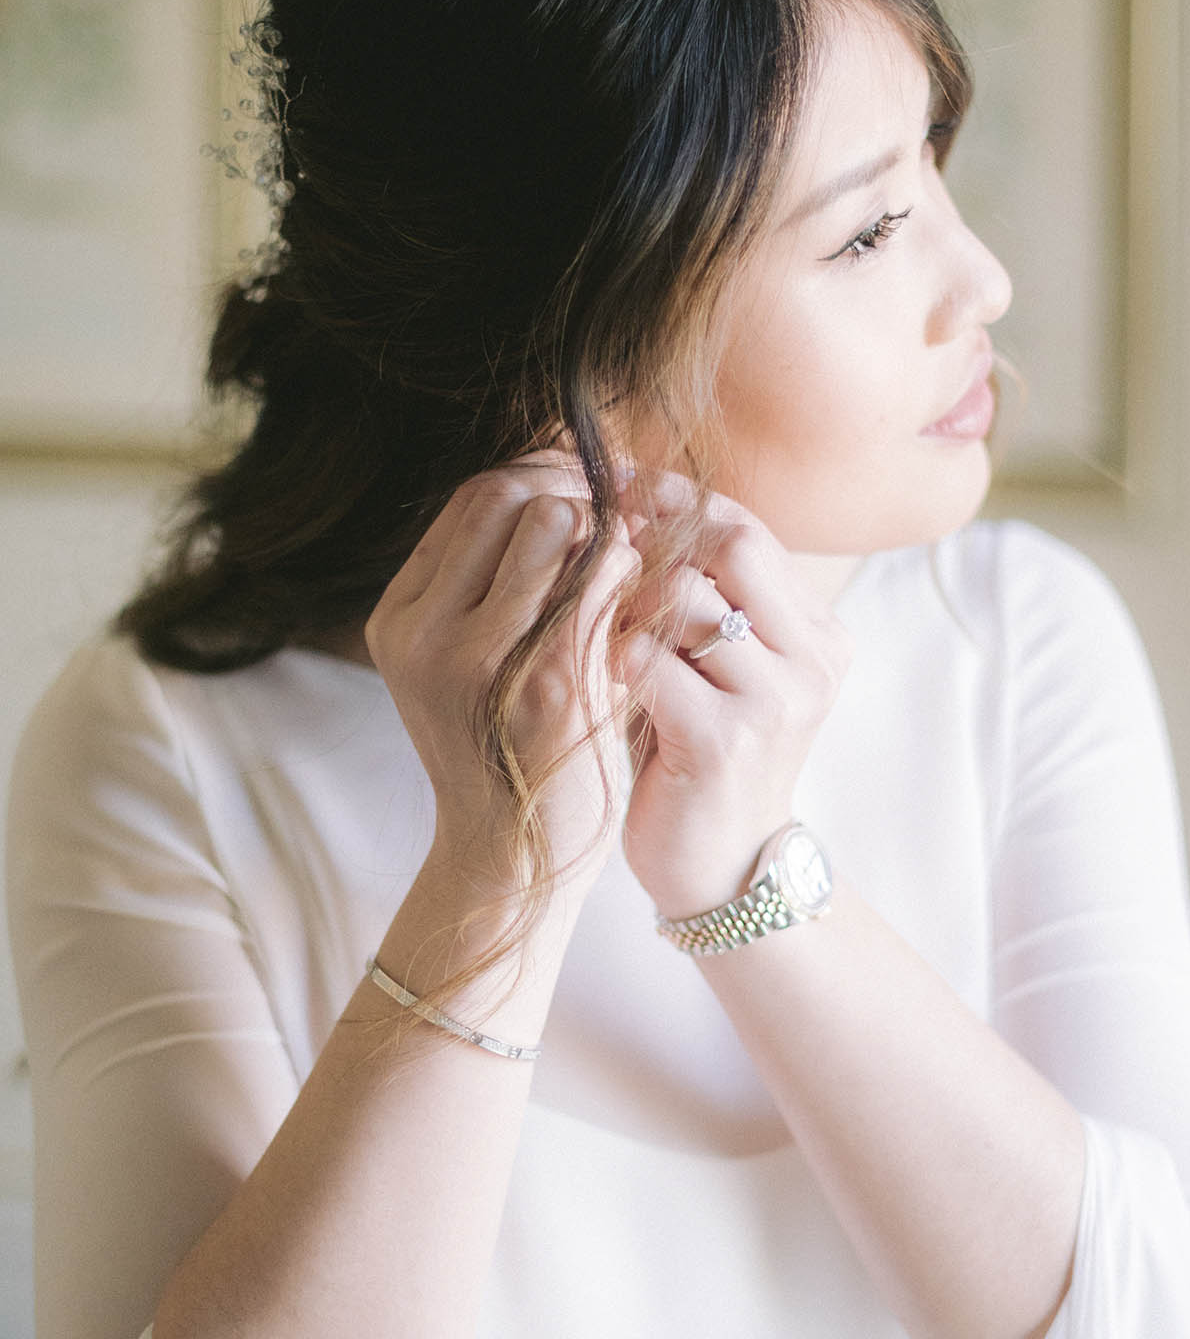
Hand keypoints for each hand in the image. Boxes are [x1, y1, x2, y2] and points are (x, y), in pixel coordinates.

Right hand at [364, 456, 640, 899]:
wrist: (508, 862)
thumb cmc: (506, 752)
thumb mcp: (468, 664)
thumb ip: (492, 585)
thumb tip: (563, 482)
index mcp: (399, 620)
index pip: (470, 500)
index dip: (538, 476)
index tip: (588, 487)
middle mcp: (425, 632)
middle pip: (504, 495)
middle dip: (571, 486)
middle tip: (618, 508)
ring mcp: (481, 656)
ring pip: (551, 520)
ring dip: (601, 522)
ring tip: (627, 555)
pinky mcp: (549, 681)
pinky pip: (597, 576)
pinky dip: (627, 564)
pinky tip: (642, 588)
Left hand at [619, 476, 852, 916]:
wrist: (721, 871)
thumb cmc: (699, 757)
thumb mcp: (714, 668)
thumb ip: (698, 596)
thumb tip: (630, 500)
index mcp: (817, 633)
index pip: (746, 527)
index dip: (674, 497)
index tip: (612, 484)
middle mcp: (812, 659)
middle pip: (729, 542)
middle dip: (653, 537)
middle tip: (599, 546)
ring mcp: (776, 701)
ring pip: (685, 596)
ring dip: (627, 605)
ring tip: (606, 635)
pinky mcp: (727, 742)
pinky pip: (651, 662)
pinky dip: (615, 659)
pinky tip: (603, 679)